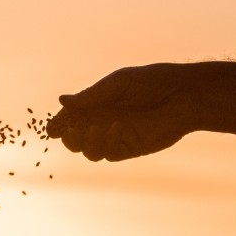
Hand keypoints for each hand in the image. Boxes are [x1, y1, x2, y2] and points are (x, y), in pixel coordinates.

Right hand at [47, 64, 202, 161]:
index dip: (60, 124)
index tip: (52, 127)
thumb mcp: (119, 83)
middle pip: (76, 139)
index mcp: (98, 104)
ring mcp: (116, 137)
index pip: (71, 118)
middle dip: (69, 138)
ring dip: (85, 144)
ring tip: (93, 130)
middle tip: (69, 133)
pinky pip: (110, 153)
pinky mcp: (131, 148)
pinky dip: (107, 144)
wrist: (183, 95)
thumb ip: (92, 95)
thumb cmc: (152, 82)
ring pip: (90, 151)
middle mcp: (104, 122)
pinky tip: (116, 128)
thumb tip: (62, 101)